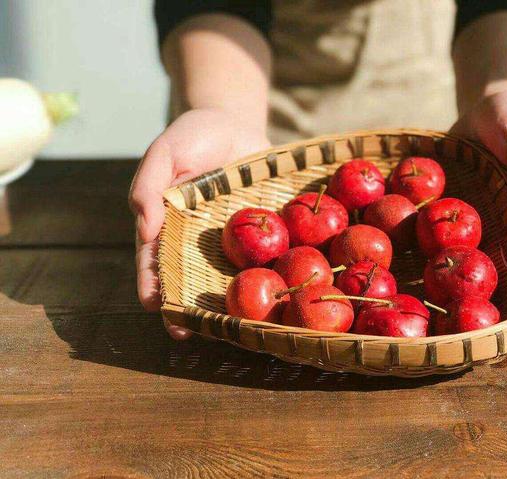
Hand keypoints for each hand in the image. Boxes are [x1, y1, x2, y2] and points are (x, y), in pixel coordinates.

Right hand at [129, 108, 269, 336]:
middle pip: (187, 277)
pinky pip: (257, 257)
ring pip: (222, 275)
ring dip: (222, 300)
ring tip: (225, 326)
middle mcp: (195, 238)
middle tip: (186, 331)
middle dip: (184, 305)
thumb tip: (145, 226)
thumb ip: (150, 184)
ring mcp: (227, 239)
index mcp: (167, 224)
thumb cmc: (194, 135)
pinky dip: (259, 275)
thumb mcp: (166, 151)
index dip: (151, 283)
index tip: (154, 306)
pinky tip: (265, 293)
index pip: (154, 259)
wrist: (236, 123)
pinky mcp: (256, 233)